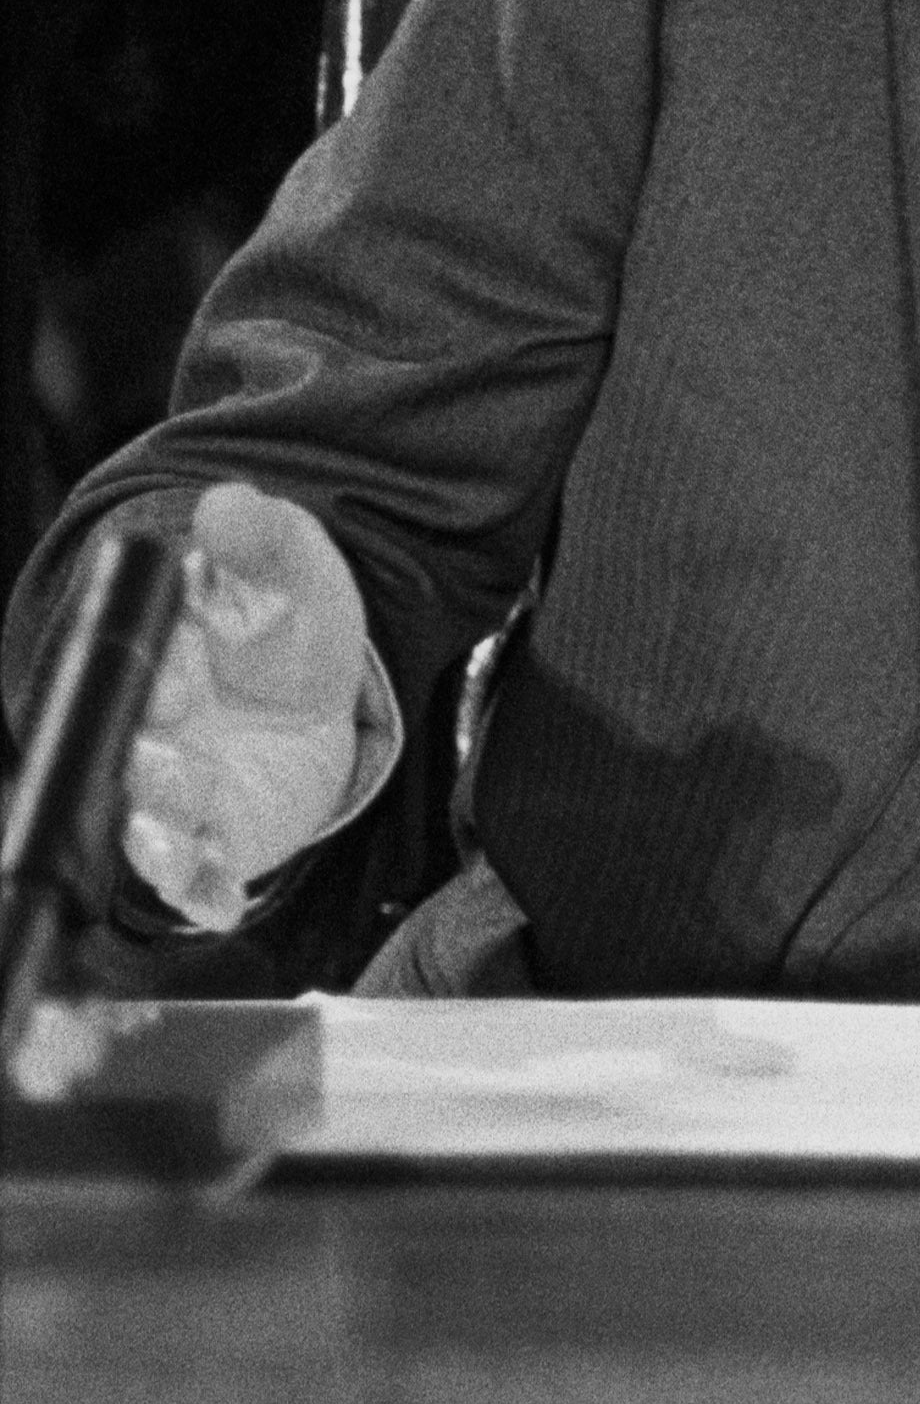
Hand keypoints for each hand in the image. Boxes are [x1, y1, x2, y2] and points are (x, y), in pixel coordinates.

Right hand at [115, 485, 375, 931]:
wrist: (310, 687)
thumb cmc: (286, 620)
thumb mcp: (294, 568)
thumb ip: (264, 540)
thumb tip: (229, 503)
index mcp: (149, 660)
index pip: (126, 674)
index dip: (147, 680)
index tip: (175, 679)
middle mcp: (144, 733)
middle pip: (124, 760)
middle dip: (145, 767)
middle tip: (176, 761)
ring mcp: (172, 793)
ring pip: (146, 825)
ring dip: (159, 837)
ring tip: (182, 837)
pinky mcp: (210, 840)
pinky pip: (194, 879)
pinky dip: (201, 894)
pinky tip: (220, 901)